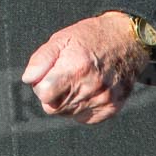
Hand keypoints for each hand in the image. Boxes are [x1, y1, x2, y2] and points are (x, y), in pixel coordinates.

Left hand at [20, 11, 147, 123]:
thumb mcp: (62, 38)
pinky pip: (84, 118)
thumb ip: (41, 59)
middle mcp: (92, 86)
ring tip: (77, 81)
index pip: (44, 94)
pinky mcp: (111, 108)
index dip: (41, 84)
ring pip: (68, 114)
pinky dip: (81, 107)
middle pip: (54, 107)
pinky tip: (87, 90)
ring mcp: (104, 99)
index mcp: (76, 67)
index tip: (49, 74)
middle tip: (63, 76)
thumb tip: (28, 79)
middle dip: (52, 94)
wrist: (127, 40)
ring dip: (66, 101)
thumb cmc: (90, 37)